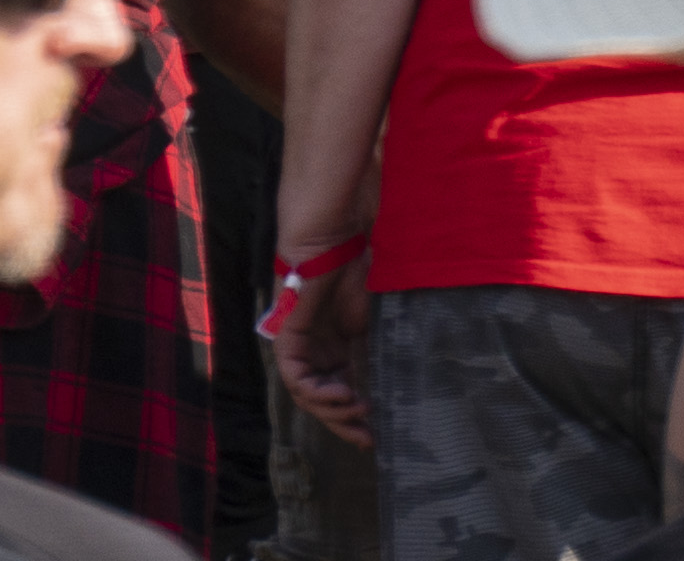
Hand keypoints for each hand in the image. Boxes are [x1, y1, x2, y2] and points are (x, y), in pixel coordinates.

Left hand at [262, 251, 376, 440]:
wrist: (337, 242)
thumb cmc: (356, 273)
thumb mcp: (371, 325)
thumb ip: (373, 356)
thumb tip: (396, 390)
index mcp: (331, 351)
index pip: (337, 395)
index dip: (353, 419)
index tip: (376, 436)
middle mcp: (312, 354)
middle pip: (320, 403)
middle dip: (343, 425)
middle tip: (368, 439)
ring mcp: (298, 347)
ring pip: (306, 397)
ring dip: (332, 411)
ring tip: (359, 408)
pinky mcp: (287, 338)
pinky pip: (295, 378)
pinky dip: (317, 392)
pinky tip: (343, 393)